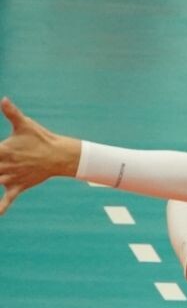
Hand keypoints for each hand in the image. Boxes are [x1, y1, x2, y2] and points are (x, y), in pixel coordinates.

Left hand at [0, 98, 81, 214]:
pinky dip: (1, 208)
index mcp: (4, 150)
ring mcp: (11, 177)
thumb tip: (4, 99)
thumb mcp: (26, 124)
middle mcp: (6, 166)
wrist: (60, 156)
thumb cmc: (41, 138)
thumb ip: (11, 112)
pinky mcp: (18, 186)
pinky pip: (7, 199)